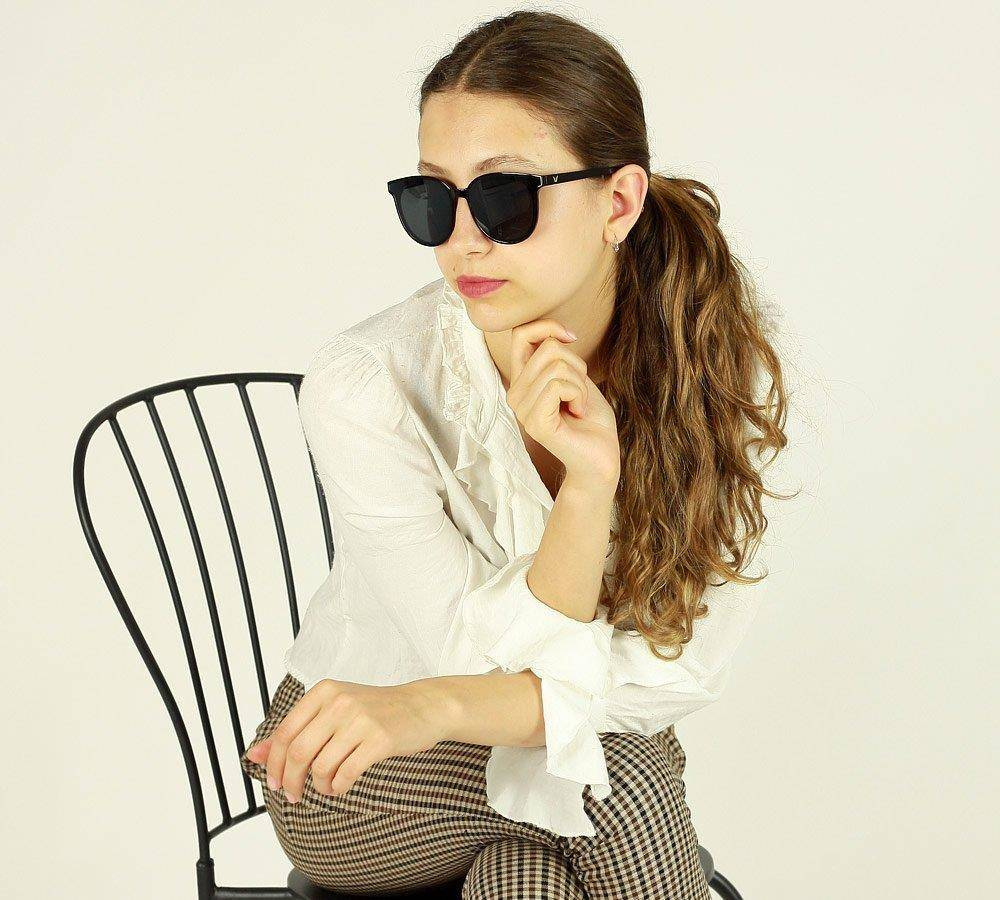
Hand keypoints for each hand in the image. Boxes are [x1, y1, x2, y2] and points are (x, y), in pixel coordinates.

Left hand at [244, 678, 445, 802]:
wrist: (423, 706)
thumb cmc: (376, 710)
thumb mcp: (333, 711)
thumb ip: (296, 731)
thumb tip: (254, 755)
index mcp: (324, 691)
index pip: (285, 733)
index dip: (274, 764)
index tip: (275, 783)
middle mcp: (339, 702)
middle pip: (299, 752)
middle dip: (291, 781)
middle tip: (294, 796)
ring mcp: (360, 720)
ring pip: (320, 766)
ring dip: (318, 786)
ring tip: (327, 787)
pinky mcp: (379, 740)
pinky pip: (345, 774)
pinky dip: (337, 787)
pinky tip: (340, 786)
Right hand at [506, 319, 619, 486]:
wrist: (601, 457)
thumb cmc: (590, 419)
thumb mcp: (576, 377)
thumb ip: (559, 356)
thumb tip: (555, 335)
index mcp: (521, 380)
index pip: (520, 334)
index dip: (548, 326)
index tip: (570, 337)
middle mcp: (515, 394)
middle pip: (548, 348)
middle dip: (577, 365)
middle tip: (580, 393)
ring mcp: (522, 410)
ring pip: (557, 366)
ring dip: (580, 384)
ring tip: (578, 405)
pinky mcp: (535, 423)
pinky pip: (559, 386)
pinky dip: (579, 396)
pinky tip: (578, 413)